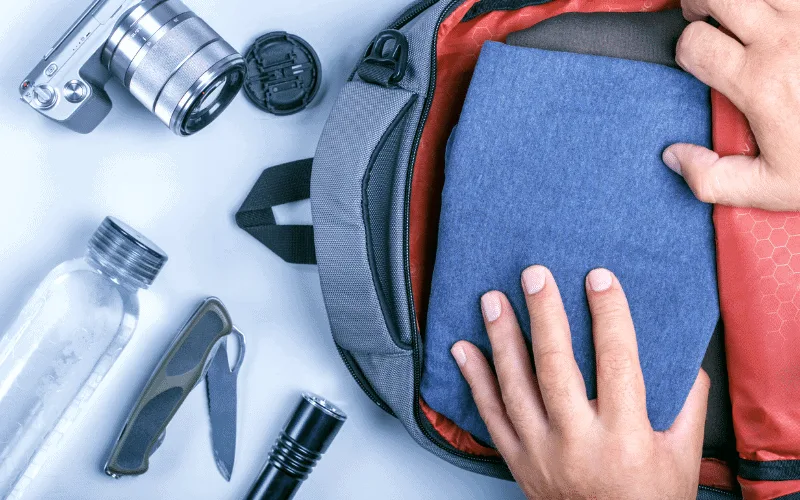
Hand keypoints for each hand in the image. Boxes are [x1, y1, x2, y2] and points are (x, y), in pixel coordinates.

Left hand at [450, 266, 709, 499]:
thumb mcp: (682, 455)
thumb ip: (684, 402)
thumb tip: (680, 353)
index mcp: (625, 436)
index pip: (616, 362)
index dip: (608, 315)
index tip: (599, 278)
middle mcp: (577, 443)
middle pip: (555, 367)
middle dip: (544, 315)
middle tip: (534, 275)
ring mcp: (540, 452)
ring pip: (515, 387)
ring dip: (501, 339)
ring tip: (492, 300)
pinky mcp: (517, 461)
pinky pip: (490, 416)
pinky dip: (475, 380)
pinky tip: (464, 349)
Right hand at [662, 0, 799, 210]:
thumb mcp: (771, 188)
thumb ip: (712, 179)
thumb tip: (676, 157)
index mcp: (759, 82)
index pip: (695, 43)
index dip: (685, 50)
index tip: (696, 62)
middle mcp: (784, 40)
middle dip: (699, 5)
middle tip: (702, 18)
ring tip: (736, 10)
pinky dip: (776, 2)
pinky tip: (774, 15)